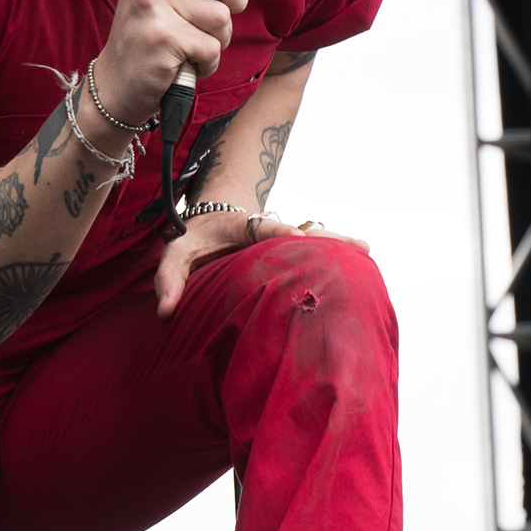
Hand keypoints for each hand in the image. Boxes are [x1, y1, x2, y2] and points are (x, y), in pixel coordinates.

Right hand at [90, 0, 248, 128]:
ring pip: (222, 17)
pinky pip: (213, 48)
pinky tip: (183, 63)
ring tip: (189, 45)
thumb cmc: (149, 34)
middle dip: (234, 0)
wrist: (116, 83)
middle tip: (217, 17)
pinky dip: (207, 63)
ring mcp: (152, 4)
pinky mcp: (163, 37)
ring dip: (217, 39)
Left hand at [153, 210, 371, 318]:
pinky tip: (362, 257)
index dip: (279, 231)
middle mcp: (267, 229)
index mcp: (241, 226)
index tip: (296, 237)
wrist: (209, 219)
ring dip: (338, 242)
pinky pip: (315, 245)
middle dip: (324, 238)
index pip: (262, 227)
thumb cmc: (193, 240)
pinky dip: (336, 250)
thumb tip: (165, 311)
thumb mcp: (174, 253)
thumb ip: (168, 279)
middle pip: (300, 229)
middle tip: (353, 245)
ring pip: (314, 235)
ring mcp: (281, 236)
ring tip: (365, 248)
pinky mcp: (288, 245)